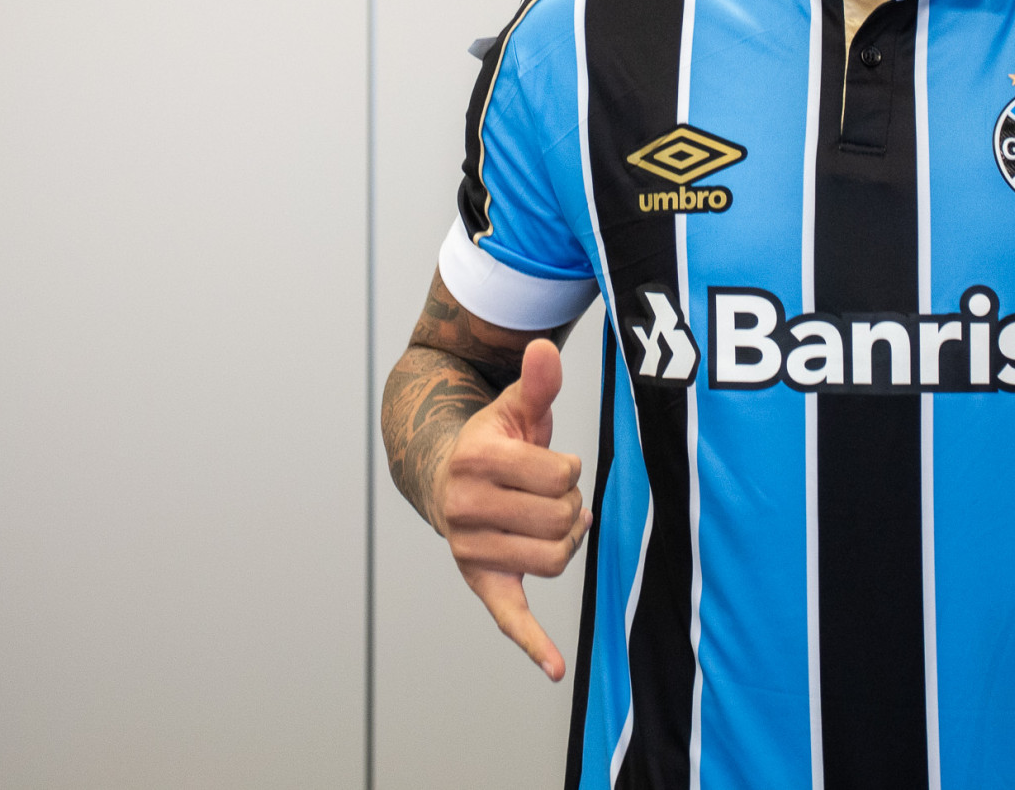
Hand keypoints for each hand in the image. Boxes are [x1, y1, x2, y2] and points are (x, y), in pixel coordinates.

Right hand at [434, 338, 591, 679]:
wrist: (446, 475)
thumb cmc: (495, 440)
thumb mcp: (515, 407)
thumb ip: (537, 380)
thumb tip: (543, 347)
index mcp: (474, 460)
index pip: (561, 474)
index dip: (567, 468)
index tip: (547, 463)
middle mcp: (464, 508)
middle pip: (562, 519)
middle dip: (568, 504)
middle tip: (547, 494)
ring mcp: (470, 549)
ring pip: (556, 558)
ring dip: (564, 540)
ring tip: (545, 521)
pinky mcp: (482, 582)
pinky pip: (509, 617)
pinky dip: (533, 644)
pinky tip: (554, 667)